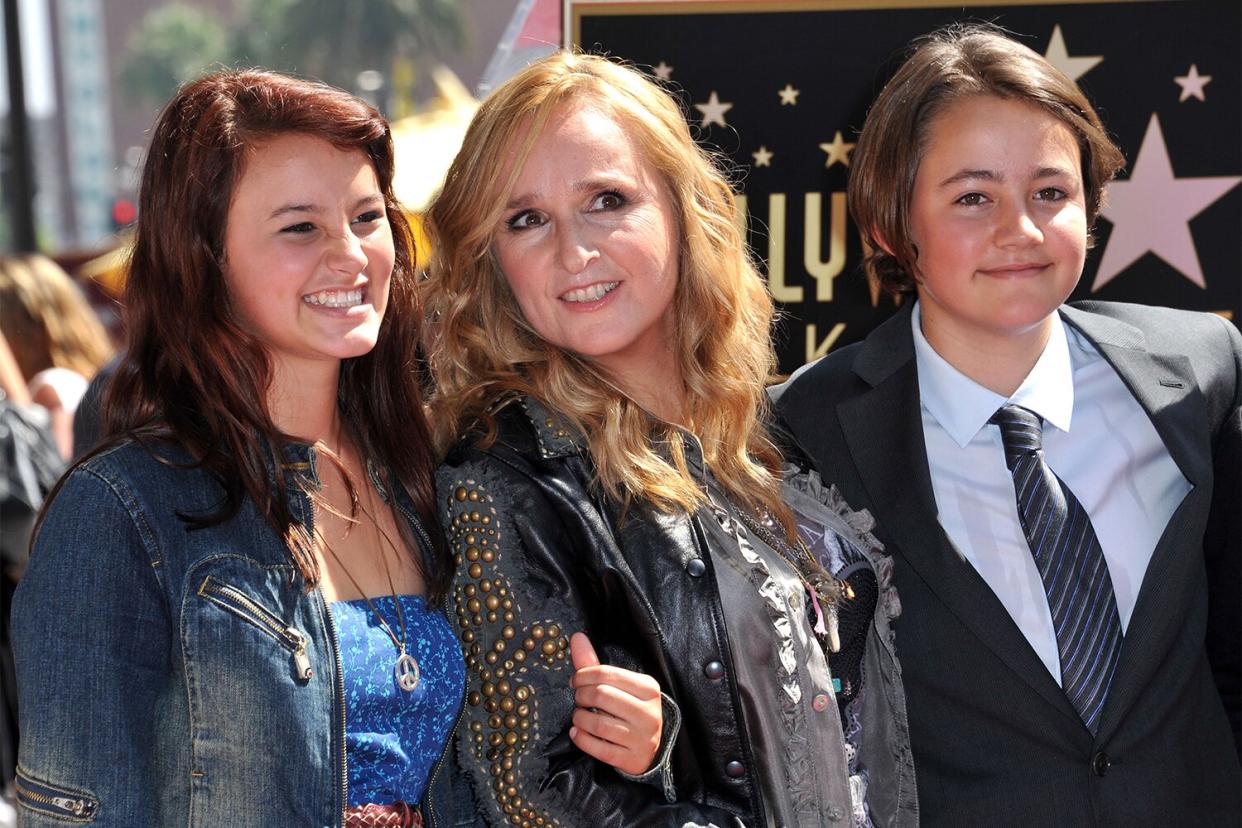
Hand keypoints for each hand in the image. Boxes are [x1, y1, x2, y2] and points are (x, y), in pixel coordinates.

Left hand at [568, 632, 662, 775]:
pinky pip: (599, 748)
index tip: (575, 680)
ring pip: (598, 723)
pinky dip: (582, 739)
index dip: (583, 675)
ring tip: (578, 716)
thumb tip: (576, 637)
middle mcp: (649, 712)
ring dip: (579, 718)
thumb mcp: (619, 685)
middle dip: (581, 696)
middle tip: (578, 698)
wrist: (651, 746)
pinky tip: (576, 733)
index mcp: (648, 688)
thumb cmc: (630, 710)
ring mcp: (643, 738)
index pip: (607, 674)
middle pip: (601, 695)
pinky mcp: (633, 759)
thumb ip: (595, 663)